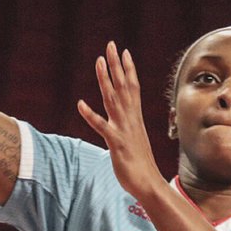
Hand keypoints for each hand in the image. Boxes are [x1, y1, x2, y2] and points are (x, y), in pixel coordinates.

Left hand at [77, 43, 161, 201]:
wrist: (150, 186)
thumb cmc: (141, 167)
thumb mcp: (134, 142)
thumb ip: (128, 129)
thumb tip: (126, 123)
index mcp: (134, 119)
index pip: (132, 89)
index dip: (128, 70)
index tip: (124, 52)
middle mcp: (130, 121)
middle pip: (123, 87)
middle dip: (117, 66)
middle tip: (112, 45)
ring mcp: (124, 131)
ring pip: (113, 100)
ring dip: (105, 80)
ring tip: (99, 61)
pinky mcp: (117, 144)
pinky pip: (102, 127)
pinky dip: (91, 116)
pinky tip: (80, 104)